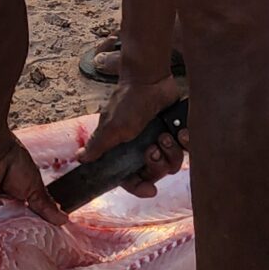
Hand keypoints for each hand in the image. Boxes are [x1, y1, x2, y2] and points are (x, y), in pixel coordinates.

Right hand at [80, 72, 187, 194]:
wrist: (150, 79)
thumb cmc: (128, 102)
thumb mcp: (111, 128)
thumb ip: (98, 146)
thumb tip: (80, 158)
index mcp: (125, 152)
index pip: (131, 179)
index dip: (139, 187)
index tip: (150, 190)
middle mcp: (143, 149)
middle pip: (155, 174)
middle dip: (157, 165)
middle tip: (153, 149)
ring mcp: (161, 141)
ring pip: (173, 163)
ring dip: (171, 152)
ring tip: (165, 135)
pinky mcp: (176, 132)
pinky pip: (187, 149)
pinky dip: (185, 143)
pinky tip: (180, 132)